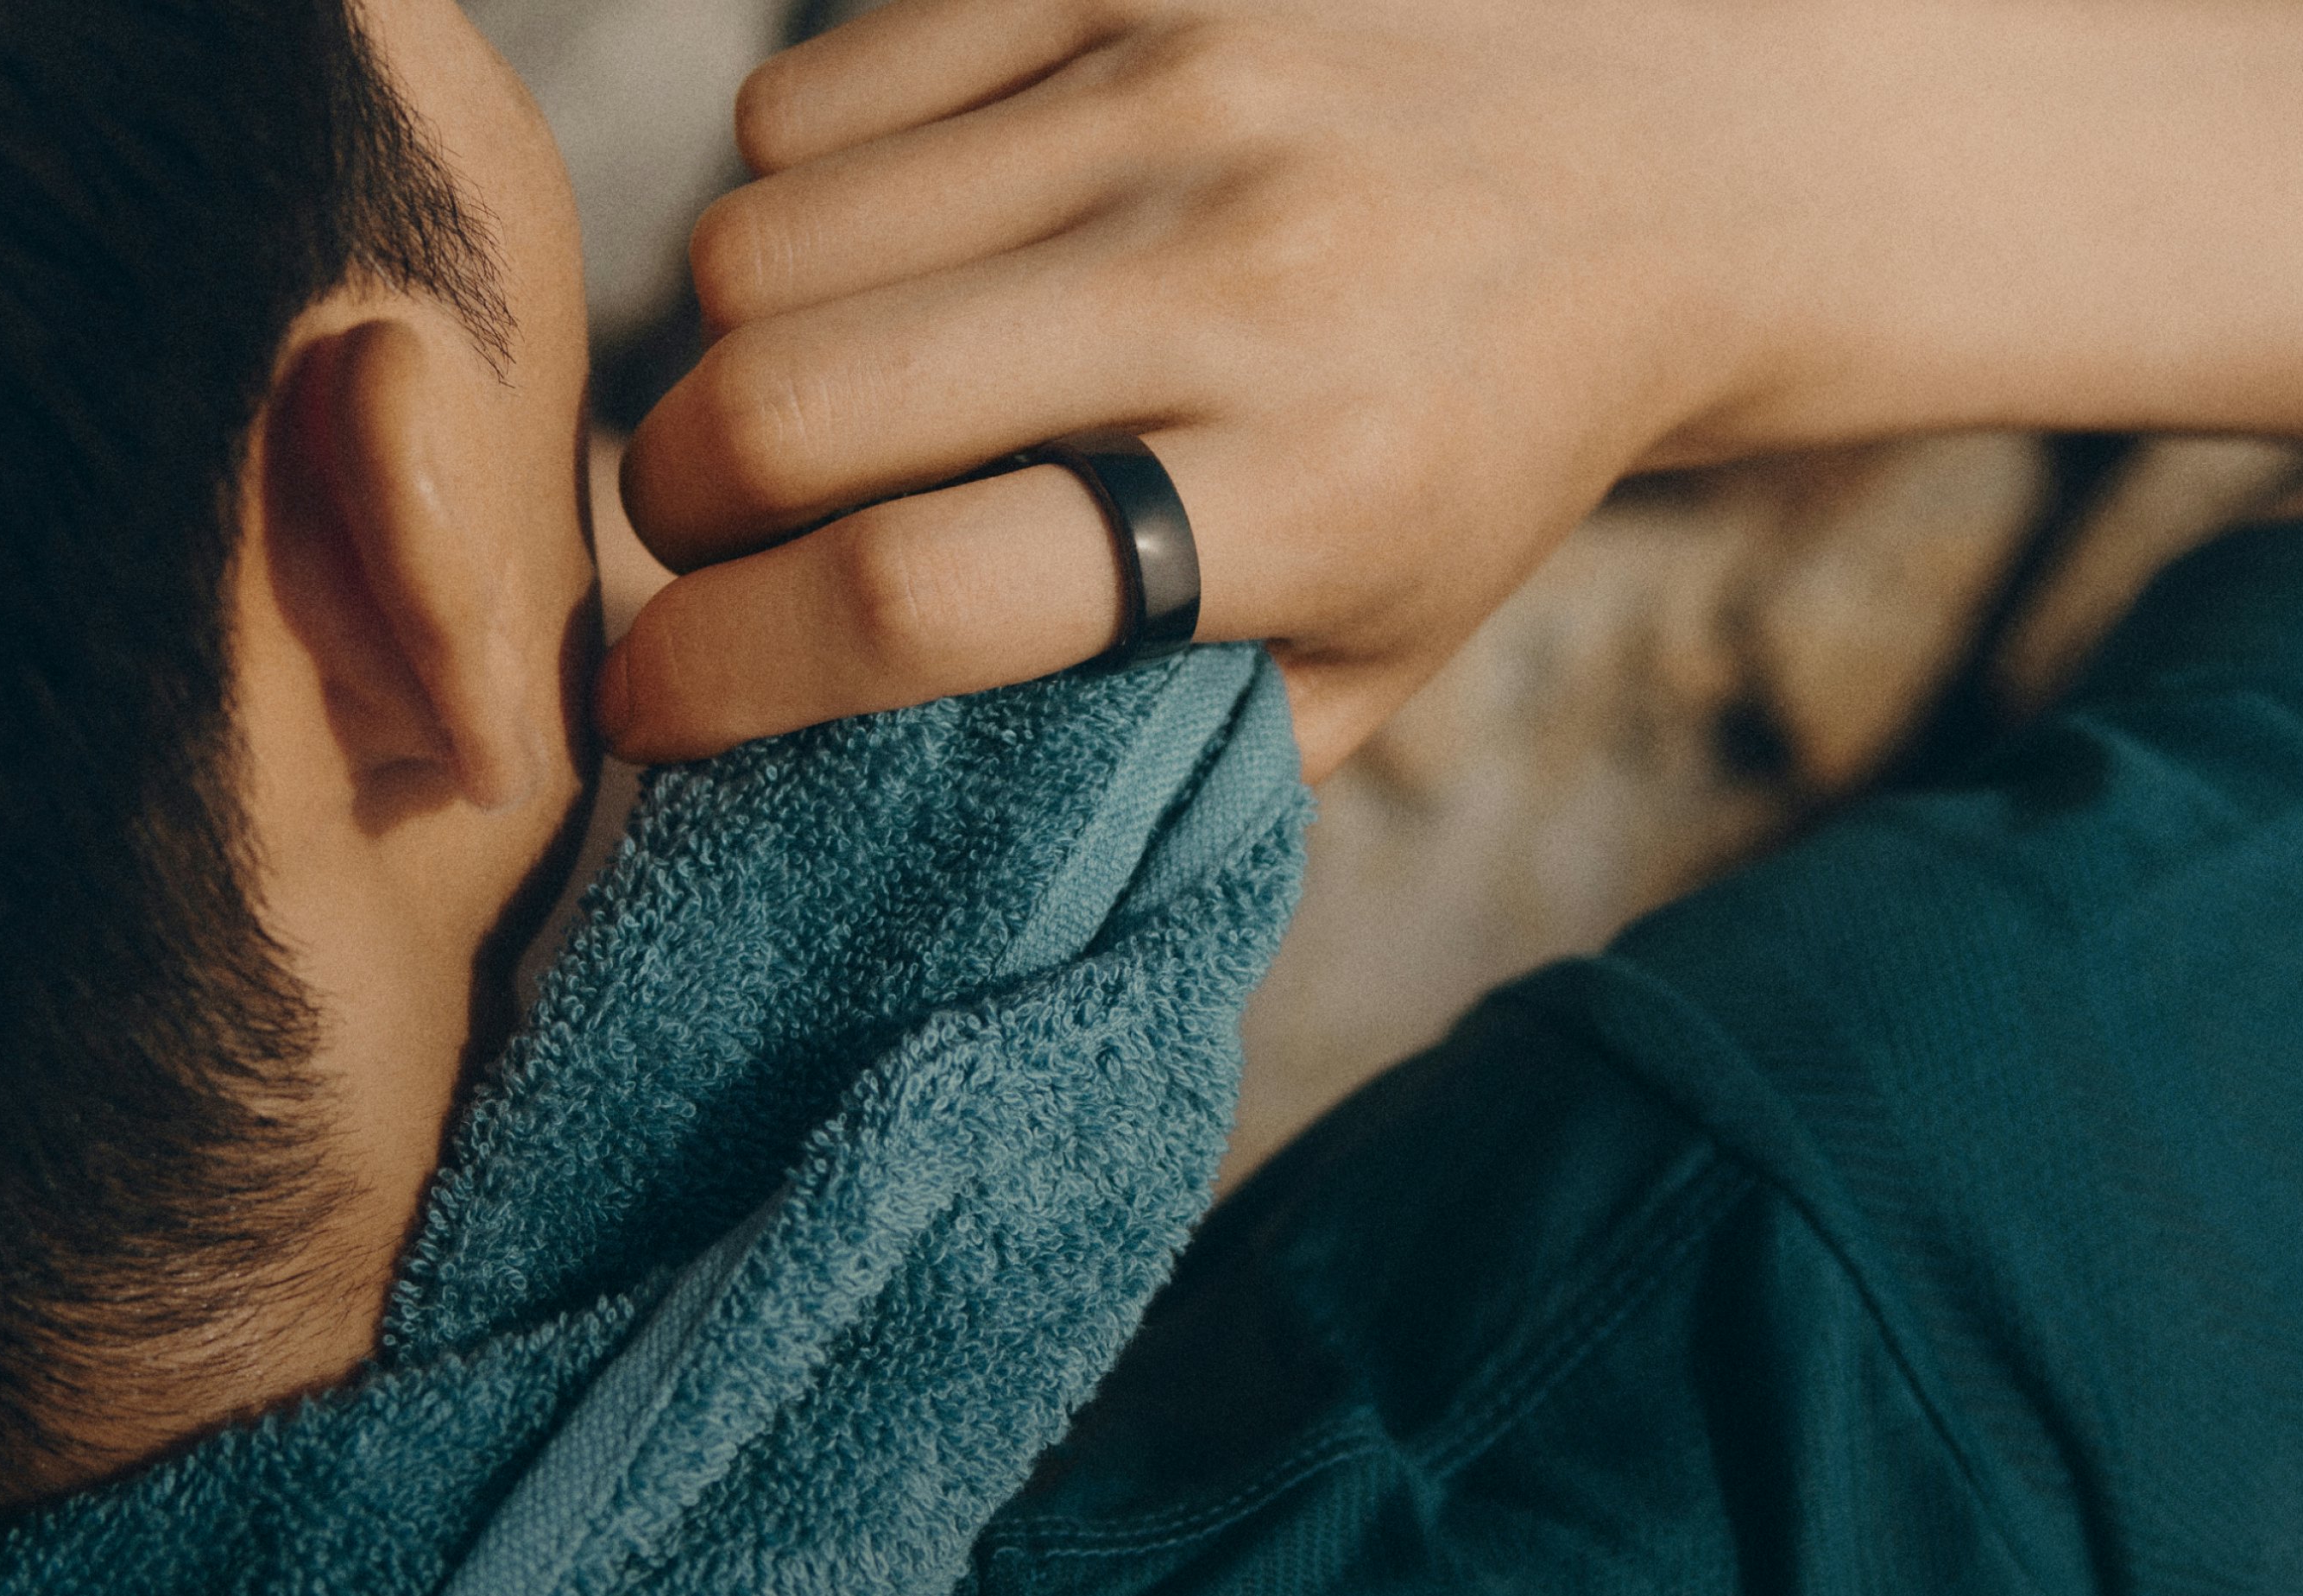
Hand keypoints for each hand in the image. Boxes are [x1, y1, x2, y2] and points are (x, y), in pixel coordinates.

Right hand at [602, 0, 2302, 777]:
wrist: (1657, 169)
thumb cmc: (1479, 461)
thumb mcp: (1363, 664)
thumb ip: (1140, 754)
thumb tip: (851, 801)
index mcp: (1302, 496)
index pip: (919, 594)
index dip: (722, 672)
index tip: (646, 707)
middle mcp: (1231, 277)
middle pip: (785, 400)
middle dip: (688, 510)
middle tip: (729, 544)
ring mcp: (1172, 95)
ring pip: (757, 236)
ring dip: (734, 352)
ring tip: (831, 394)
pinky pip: (809, 86)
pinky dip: (804, 194)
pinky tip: (908, 247)